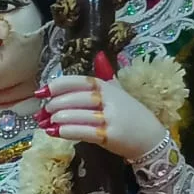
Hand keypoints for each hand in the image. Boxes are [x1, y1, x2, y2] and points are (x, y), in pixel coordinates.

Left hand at [40, 74, 165, 162]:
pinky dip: (69, 131)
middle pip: (78, 98)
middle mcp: (109, 99)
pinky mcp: (110, 135)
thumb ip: (106, 76)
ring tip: (47, 121)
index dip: (60, 84)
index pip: (81, 81)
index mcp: (109, 86)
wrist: (150, 138)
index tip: (43, 90)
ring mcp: (110, 117)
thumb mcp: (120, 92)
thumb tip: (98, 55)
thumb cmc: (132, 116)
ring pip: (79, 114)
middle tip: (44, 110)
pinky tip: (56, 132)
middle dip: (57, 103)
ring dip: (60, 117)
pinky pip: (85, 132)